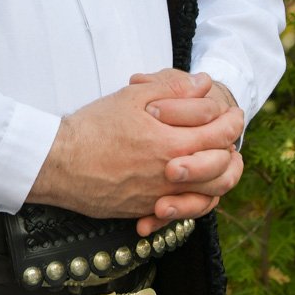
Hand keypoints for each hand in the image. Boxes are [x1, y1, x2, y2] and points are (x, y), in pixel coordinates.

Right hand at [26, 71, 242, 224]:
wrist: (60, 163)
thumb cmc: (93, 127)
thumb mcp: (132, 97)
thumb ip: (172, 89)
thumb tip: (203, 83)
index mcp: (171, 145)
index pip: (219, 136)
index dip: (232, 122)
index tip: (234, 114)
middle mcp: (171, 176)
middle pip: (222, 171)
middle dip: (232, 152)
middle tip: (230, 137)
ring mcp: (159, 197)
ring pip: (207, 196)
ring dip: (218, 178)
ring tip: (216, 161)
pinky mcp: (145, 209)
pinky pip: (182, 210)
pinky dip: (193, 198)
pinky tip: (188, 184)